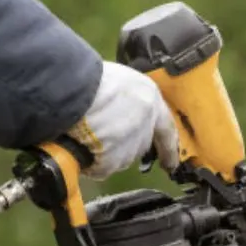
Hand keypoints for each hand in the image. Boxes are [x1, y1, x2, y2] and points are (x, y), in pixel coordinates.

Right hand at [66, 61, 179, 179]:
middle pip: (140, 144)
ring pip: (121, 157)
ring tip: (86, 135)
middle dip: (125, 143)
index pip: (167, 130)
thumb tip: (121, 109)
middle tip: (104, 136)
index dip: (169, 148)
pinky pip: (103, 167)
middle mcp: (146, 126)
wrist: (74, 91)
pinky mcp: (111, 161)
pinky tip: (80, 146)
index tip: (171, 163)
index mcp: (151, 101)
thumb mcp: (121, 80)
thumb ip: (129, 99)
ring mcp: (130, 146)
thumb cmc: (92, 78)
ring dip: (107, 152)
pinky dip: (92, 162)